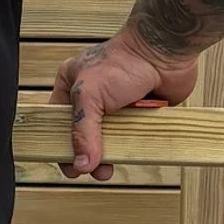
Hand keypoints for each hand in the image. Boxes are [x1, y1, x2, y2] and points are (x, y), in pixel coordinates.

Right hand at [50, 34, 197, 181]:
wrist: (165, 52)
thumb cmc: (124, 61)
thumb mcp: (90, 95)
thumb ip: (83, 131)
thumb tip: (82, 164)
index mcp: (71, 86)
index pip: (58, 122)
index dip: (61, 144)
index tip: (69, 166)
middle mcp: (92, 97)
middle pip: (83, 135)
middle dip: (87, 155)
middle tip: (91, 171)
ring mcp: (116, 106)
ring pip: (108, 139)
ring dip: (110, 155)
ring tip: (108, 170)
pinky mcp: (138, 113)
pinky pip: (131, 137)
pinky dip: (131, 146)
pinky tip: (129, 153)